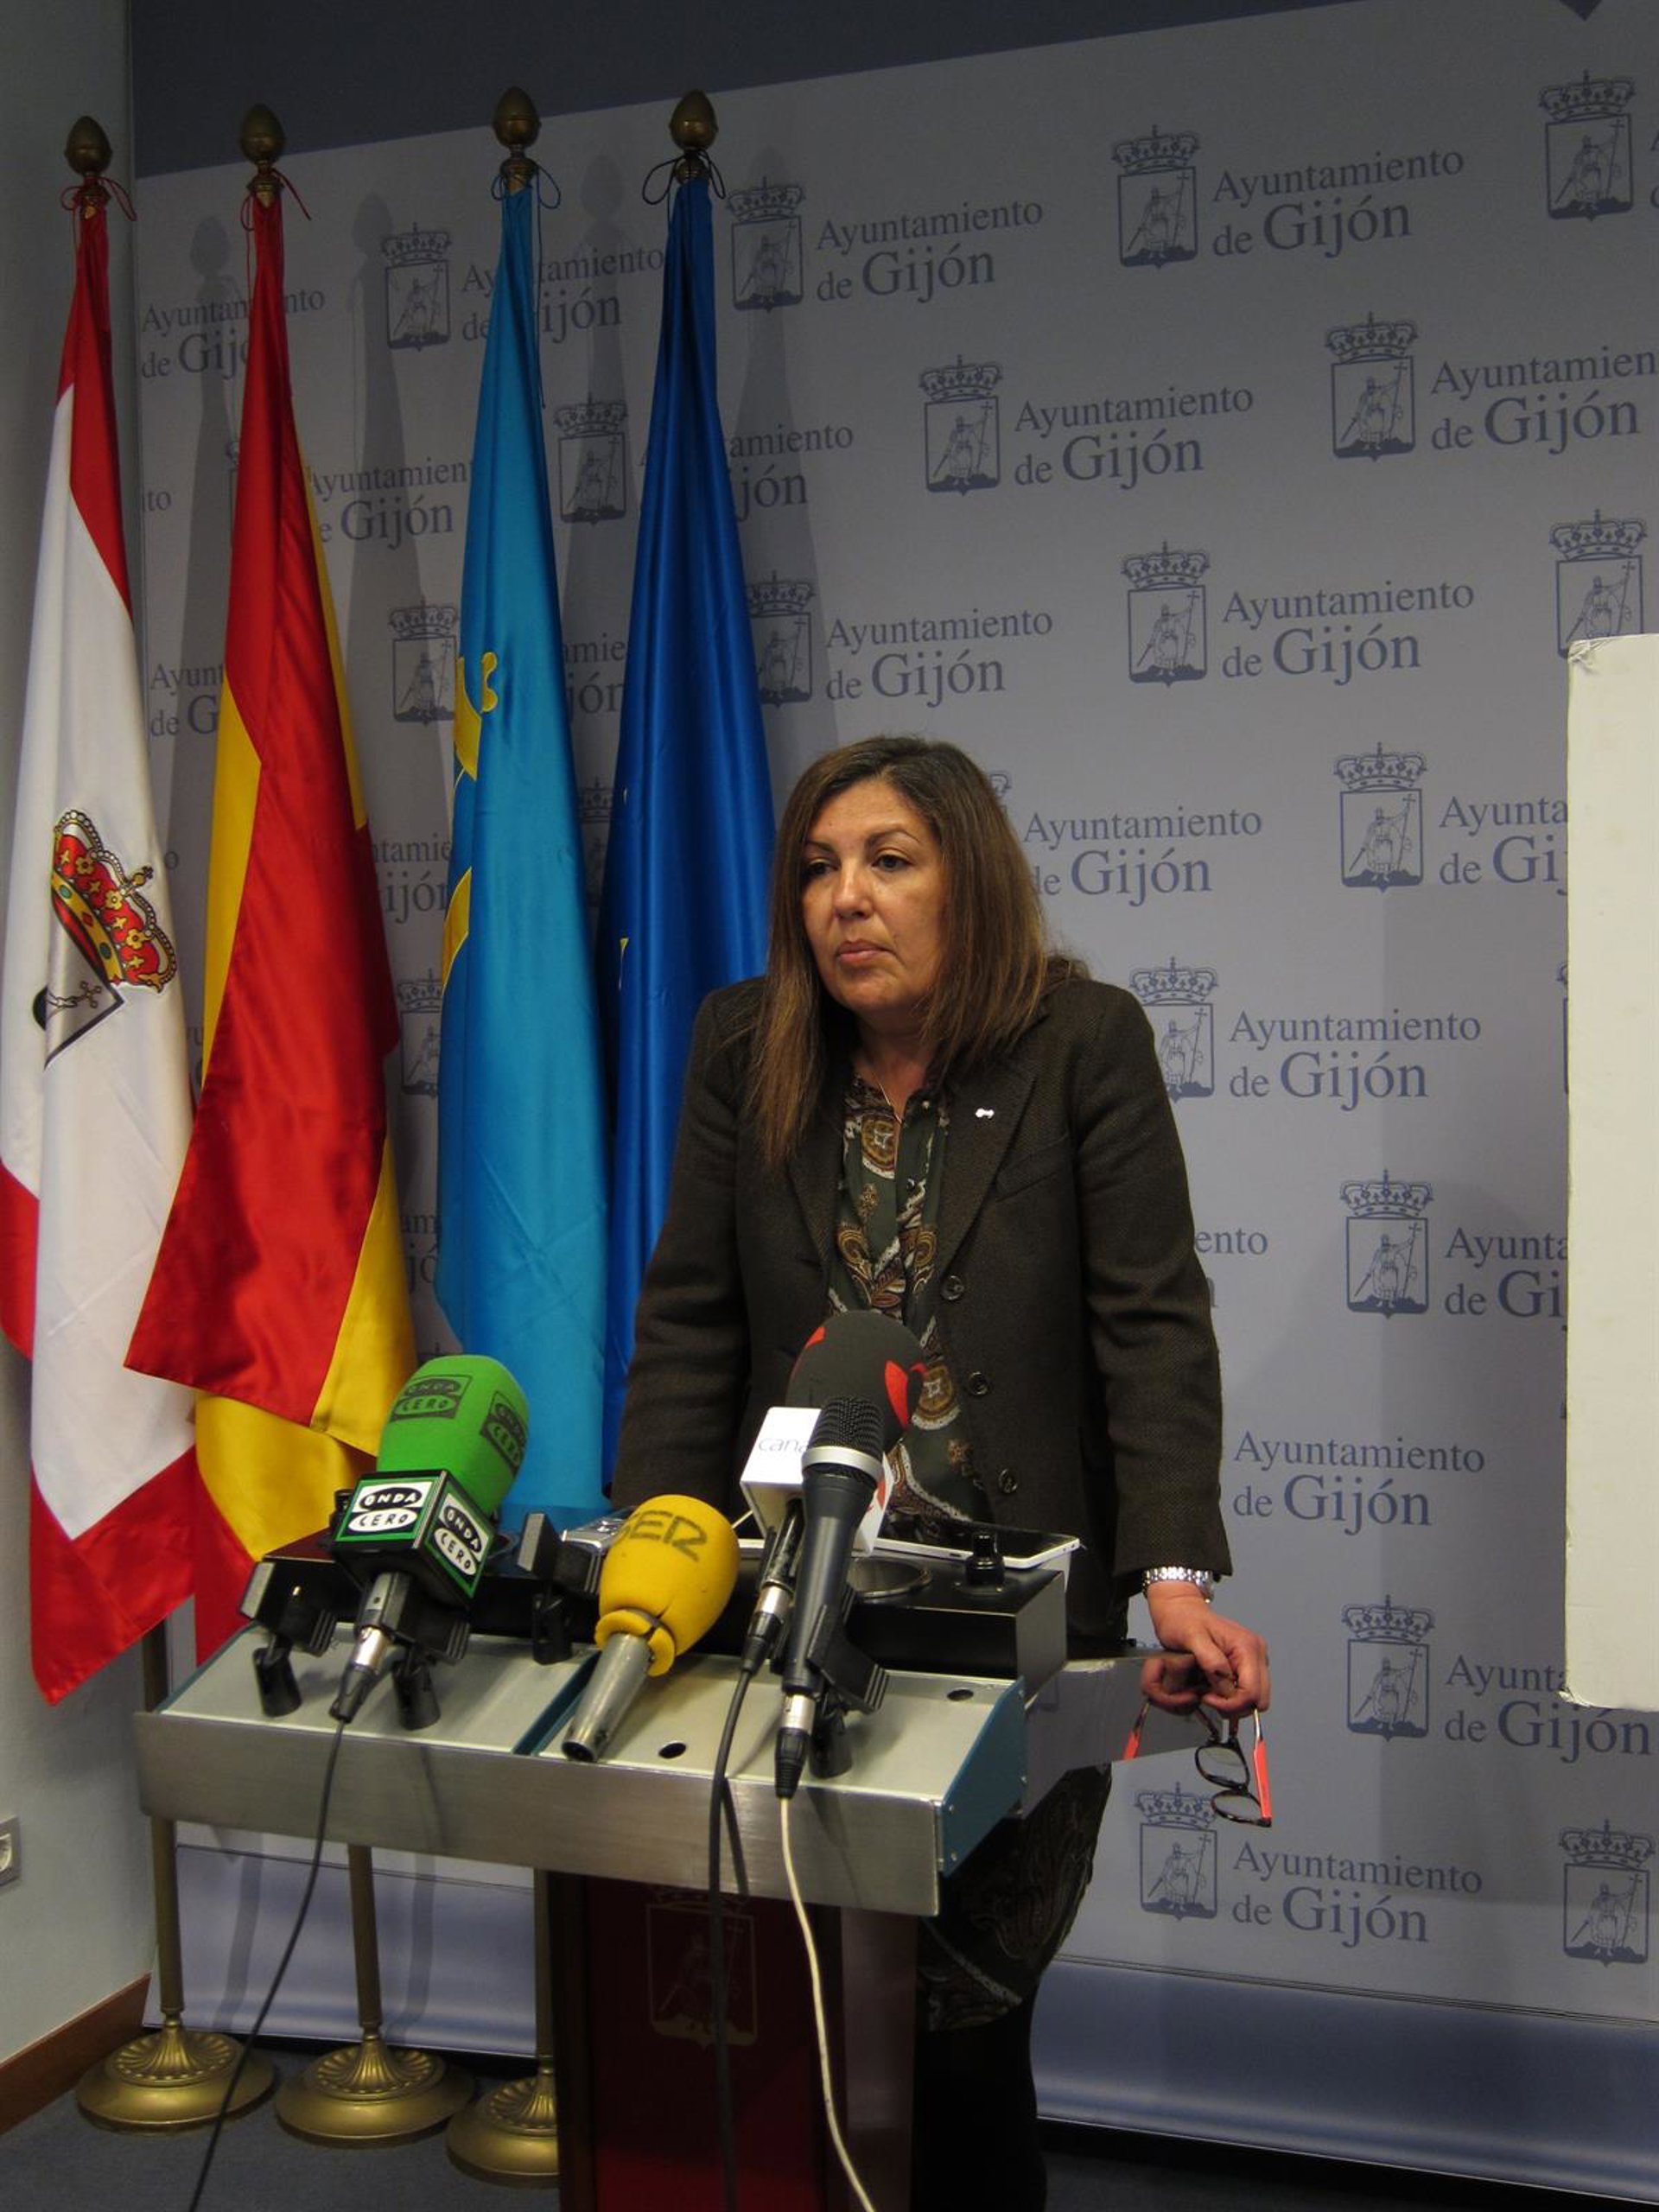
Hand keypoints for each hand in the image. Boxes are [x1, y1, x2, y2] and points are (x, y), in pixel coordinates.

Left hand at [1142, 1586, 1269, 1717]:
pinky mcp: (1247, 1664)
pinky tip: (1214, 1686)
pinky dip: (1231, 1696)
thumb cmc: (1184, 1620)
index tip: (1207, 1697)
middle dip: (1233, 1706)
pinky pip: (1246, 1691)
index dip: (1230, 1703)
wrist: (1182, 1611)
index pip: (1252, 1692)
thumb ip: (1210, 1659)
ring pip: (1254, 1698)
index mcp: (1247, 1646)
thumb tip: (1226, 1679)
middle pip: (1258, 1699)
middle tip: (1208, 1697)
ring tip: (1209, 1690)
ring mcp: (1254, 1659)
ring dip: (1232, 1702)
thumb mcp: (1191, 1638)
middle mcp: (1256, 1653)